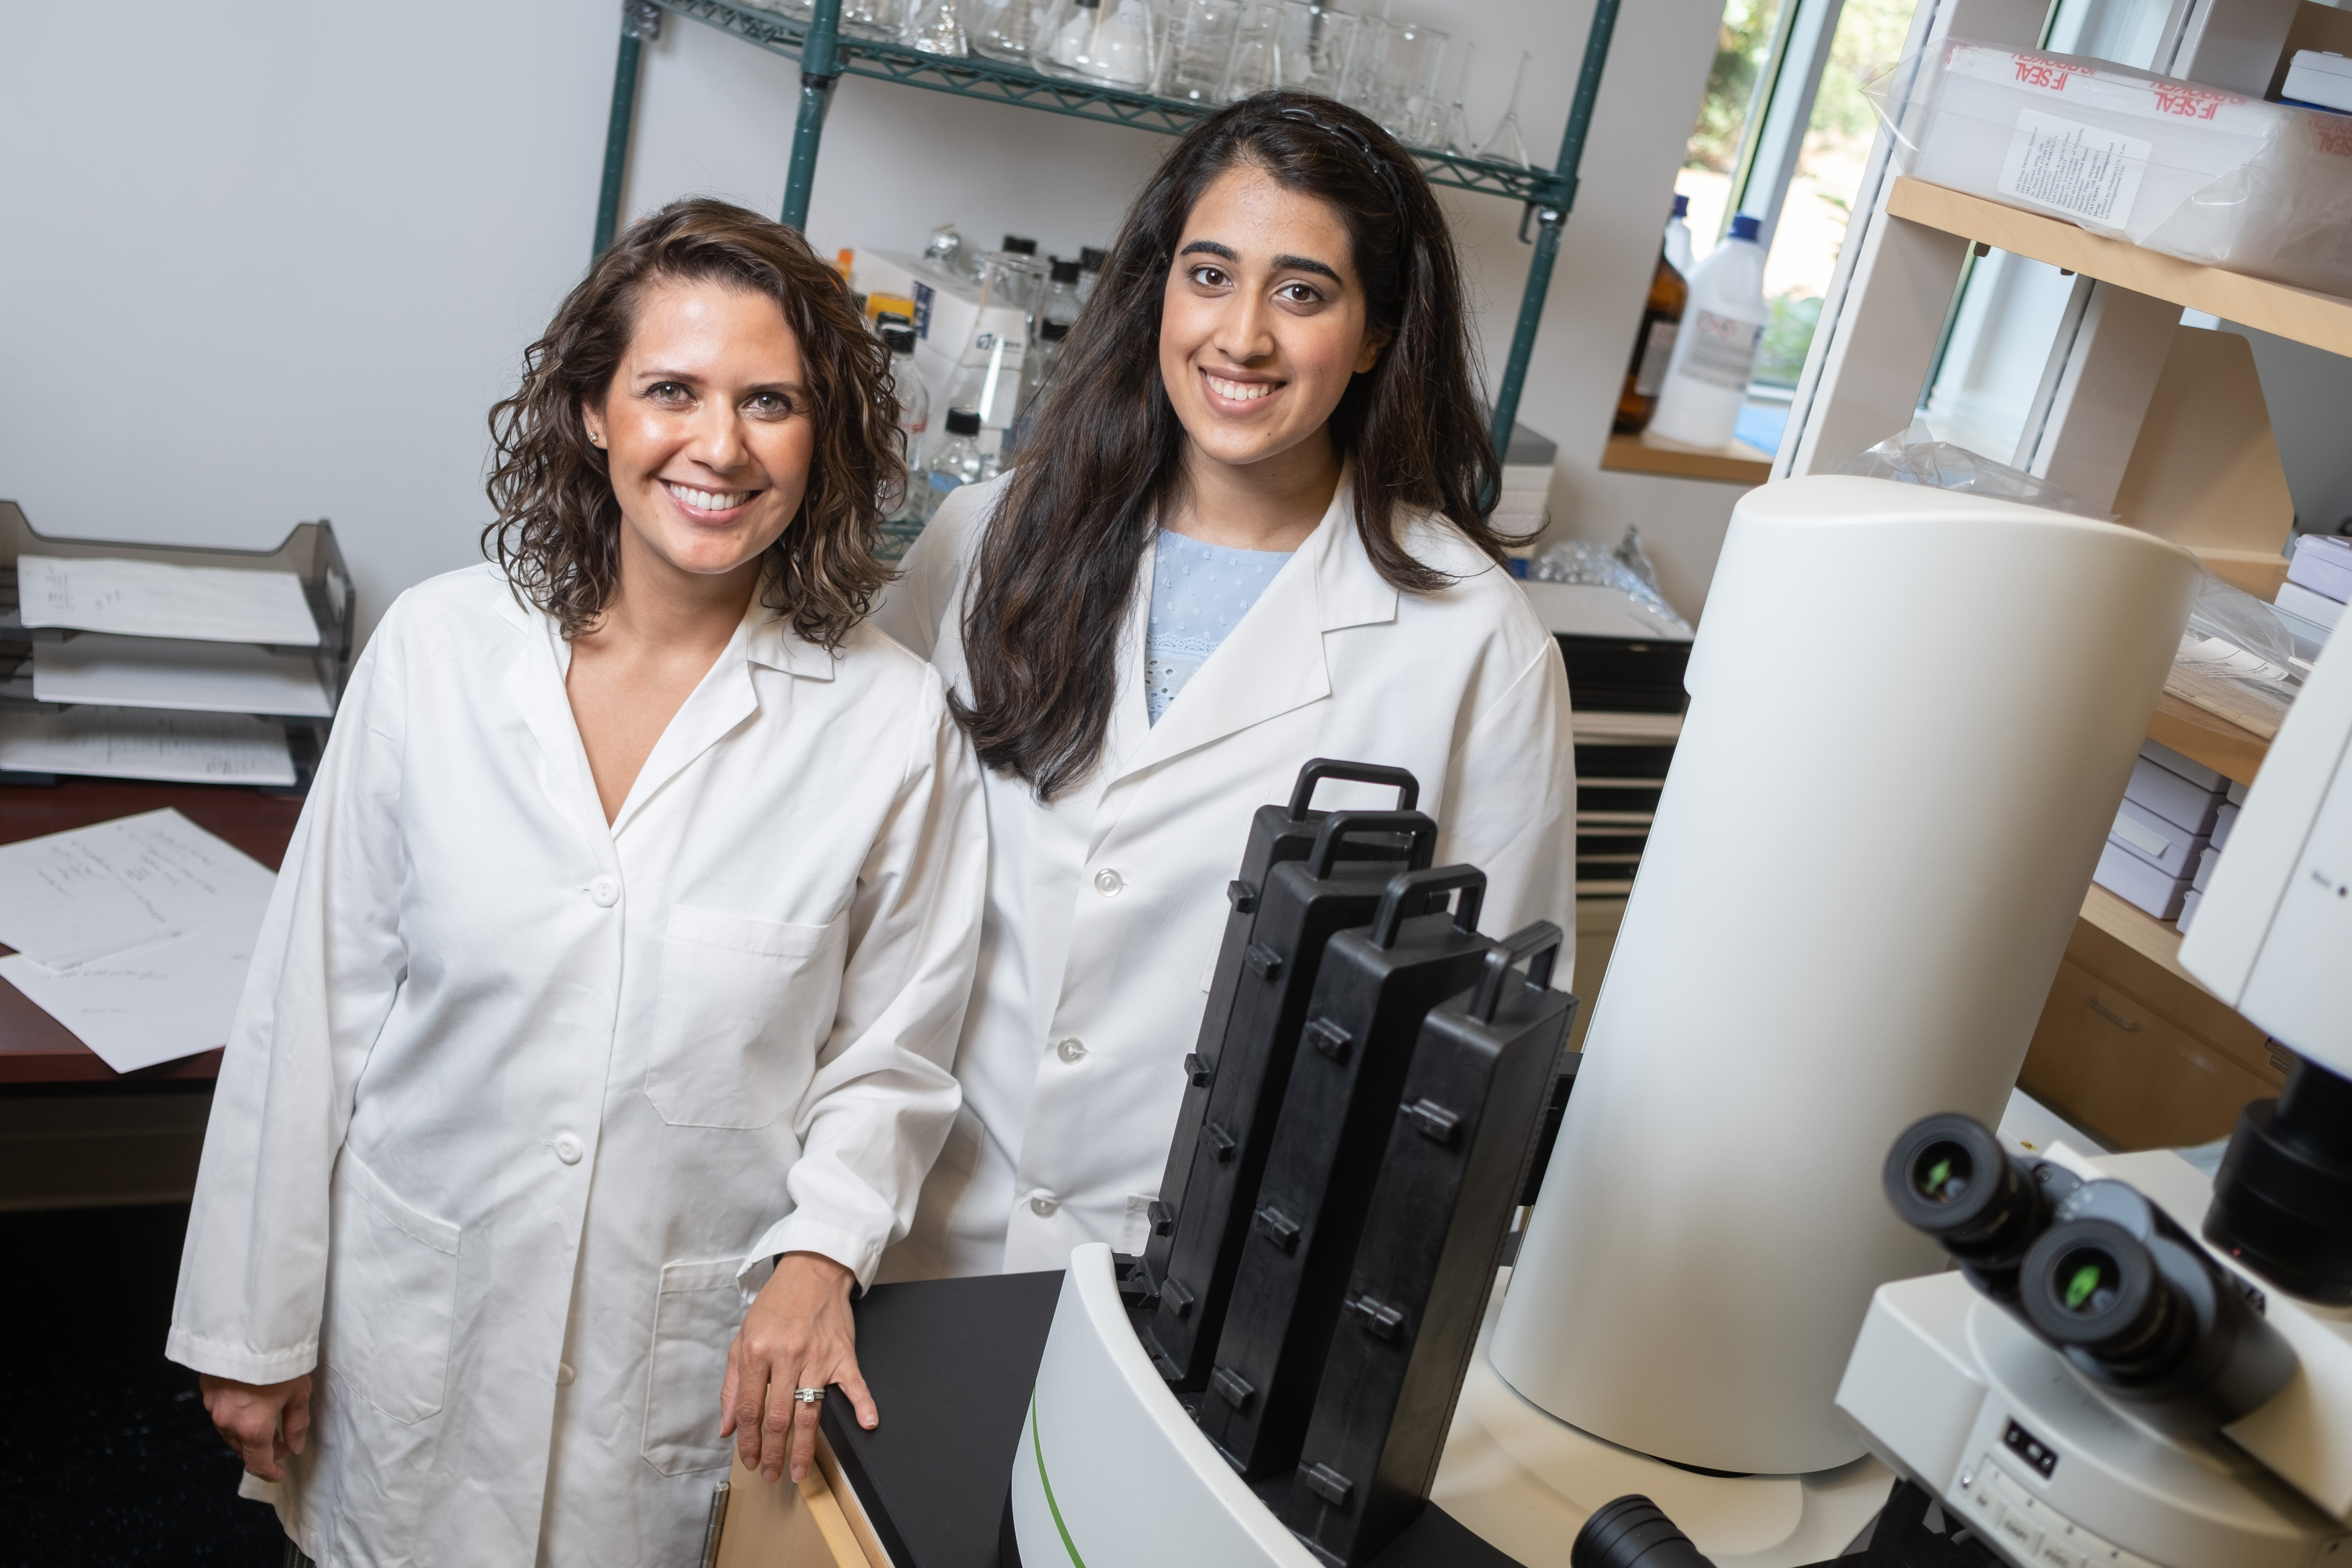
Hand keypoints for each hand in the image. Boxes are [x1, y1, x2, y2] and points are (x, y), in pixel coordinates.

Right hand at [199, 1372, 312, 1481]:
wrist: (248, 1332)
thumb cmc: (278, 1362)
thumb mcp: (298, 1393)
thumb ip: (296, 1423)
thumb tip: (294, 1446)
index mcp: (252, 1428)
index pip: (257, 1463)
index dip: (269, 1472)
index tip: (280, 1473)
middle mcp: (228, 1422)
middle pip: (242, 1449)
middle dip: (261, 1451)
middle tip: (281, 1442)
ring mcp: (213, 1407)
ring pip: (229, 1433)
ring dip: (246, 1435)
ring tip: (267, 1424)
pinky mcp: (207, 1390)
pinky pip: (220, 1412)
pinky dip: (234, 1417)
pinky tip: (248, 1405)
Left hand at [720, 1251, 876, 1483]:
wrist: (812, 1271)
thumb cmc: (775, 1306)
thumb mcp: (742, 1339)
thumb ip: (732, 1385)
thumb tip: (727, 1426)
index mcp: (757, 1352)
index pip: (750, 1408)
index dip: (748, 1441)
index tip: (749, 1461)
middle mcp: (787, 1356)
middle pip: (779, 1417)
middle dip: (773, 1452)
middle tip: (771, 1474)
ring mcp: (818, 1356)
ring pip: (810, 1411)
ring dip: (804, 1447)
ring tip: (799, 1471)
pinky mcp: (843, 1354)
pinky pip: (855, 1383)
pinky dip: (864, 1404)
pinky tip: (868, 1423)